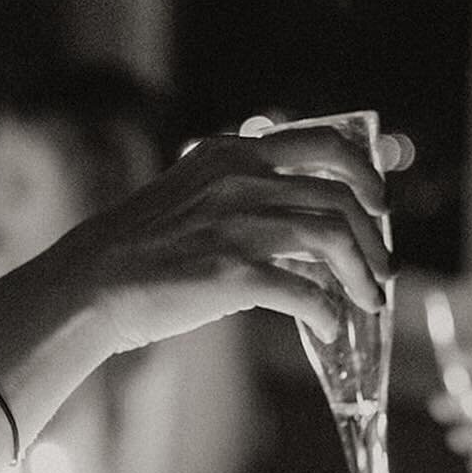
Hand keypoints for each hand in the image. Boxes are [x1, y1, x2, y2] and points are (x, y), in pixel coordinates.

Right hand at [89, 127, 392, 349]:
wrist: (89, 283)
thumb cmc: (140, 247)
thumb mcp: (190, 192)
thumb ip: (237, 189)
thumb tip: (295, 217)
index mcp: (231, 154)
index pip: (322, 144)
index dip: (364, 173)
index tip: (380, 203)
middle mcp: (239, 180)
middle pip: (340, 197)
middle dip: (374, 239)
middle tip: (383, 270)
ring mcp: (236, 226)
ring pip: (332, 239)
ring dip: (362, 276)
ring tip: (369, 302)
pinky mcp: (230, 275)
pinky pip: (303, 293)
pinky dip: (326, 313)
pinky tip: (329, 328)